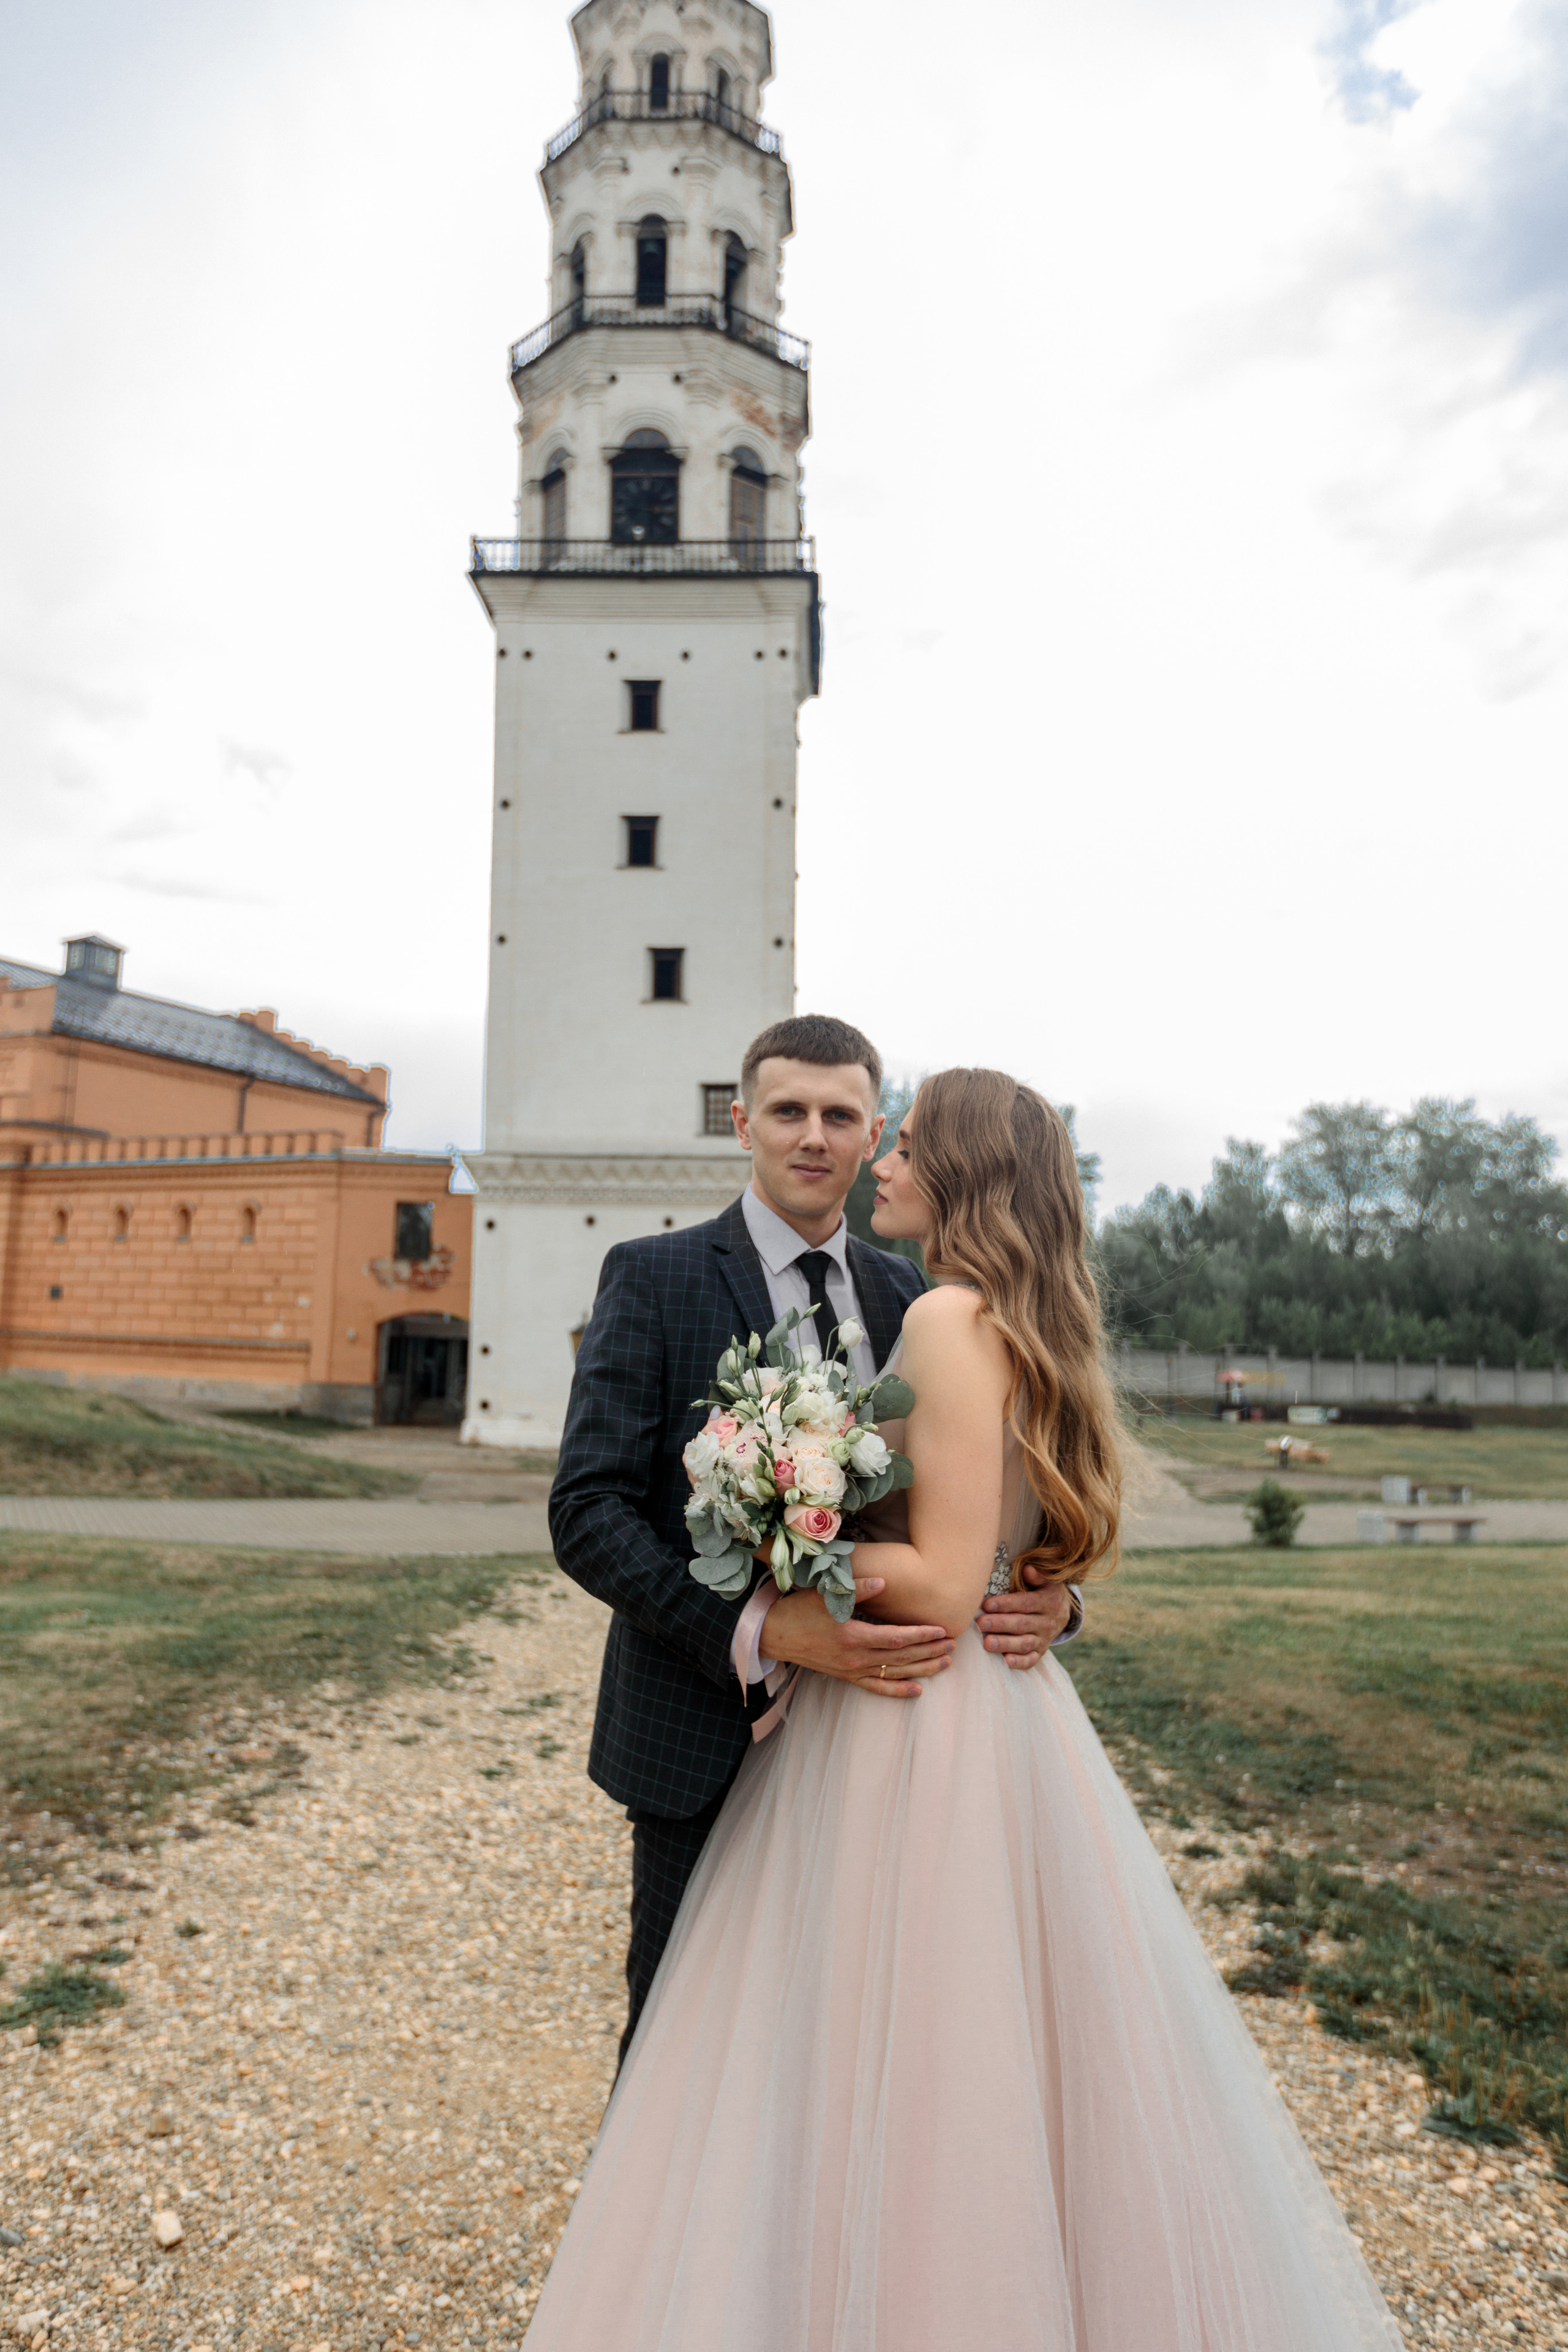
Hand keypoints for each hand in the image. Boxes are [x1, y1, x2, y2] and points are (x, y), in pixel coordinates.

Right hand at [762, 1577, 955, 1699]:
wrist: (775, 1635)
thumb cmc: (800, 1611)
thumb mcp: (825, 1595)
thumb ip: (857, 1588)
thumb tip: (884, 1581)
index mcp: (853, 1636)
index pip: (896, 1638)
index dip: (920, 1635)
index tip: (941, 1629)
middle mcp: (856, 1658)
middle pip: (901, 1657)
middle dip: (929, 1651)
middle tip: (953, 1645)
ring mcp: (852, 1670)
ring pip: (895, 1673)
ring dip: (922, 1670)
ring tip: (946, 1664)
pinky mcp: (847, 1677)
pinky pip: (877, 1688)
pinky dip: (898, 1691)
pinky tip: (917, 1691)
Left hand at [976, 1566, 1072, 1669]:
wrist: (1063, 1613)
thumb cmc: (1045, 1592)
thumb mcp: (1047, 1581)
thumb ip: (1037, 1576)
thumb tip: (1027, 1569)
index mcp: (1048, 1602)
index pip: (1024, 1603)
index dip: (1005, 1604)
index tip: (986, 1604)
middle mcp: (1047, 1623)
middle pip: (1021, 1624)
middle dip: (1000, 1624)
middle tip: (981, 1623)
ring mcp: (1043, 1640)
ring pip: (1024, 1643)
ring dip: (1005, 1644)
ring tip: (986, 1643)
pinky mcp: (1039, 1653)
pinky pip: (1030, 1660)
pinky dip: (1019, 1662)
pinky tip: (1006, 1661)